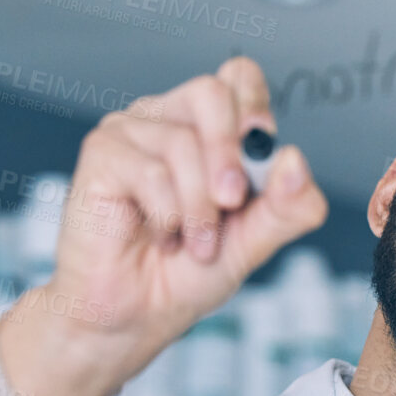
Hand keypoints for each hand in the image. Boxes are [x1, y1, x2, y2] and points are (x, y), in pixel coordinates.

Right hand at [0, 56, 327, 395]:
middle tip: (232, 204)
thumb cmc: (188, 274)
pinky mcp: (102, 154)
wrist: (136, 316)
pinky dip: (167, 215)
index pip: (239, 78)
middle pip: (212, 93)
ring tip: (194, 243)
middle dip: (230, 156)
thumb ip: (286, 207)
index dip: (255, 110)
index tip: (261, 157)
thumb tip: (294, 160)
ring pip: (183, 142)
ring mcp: (131, 132)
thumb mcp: (254, 242)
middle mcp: (169, 118)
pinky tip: (159, 236)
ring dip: (199, 208)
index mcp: (208, 128)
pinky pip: (150, 170)